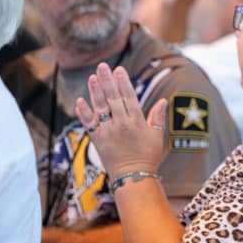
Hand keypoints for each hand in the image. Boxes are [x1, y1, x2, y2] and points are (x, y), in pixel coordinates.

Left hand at [74, 63, 167, 178]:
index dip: (123, 83)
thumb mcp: (157, 137)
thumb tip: (163, 101)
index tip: (119, 70)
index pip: (129, 97)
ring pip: (100, 108)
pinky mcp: (97, 140)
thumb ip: (158, 118)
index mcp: (137, 122)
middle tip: (103, 66)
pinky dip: (84, 113)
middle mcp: (121, 125)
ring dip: (95, 92)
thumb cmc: (148, 157)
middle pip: (113, 98)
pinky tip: (80, 101)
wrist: (132, 177)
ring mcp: (108, 132)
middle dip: (107, 81)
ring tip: (92, 77)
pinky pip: (89, 124)